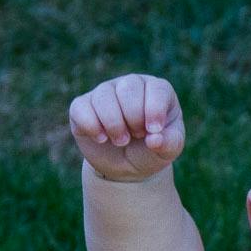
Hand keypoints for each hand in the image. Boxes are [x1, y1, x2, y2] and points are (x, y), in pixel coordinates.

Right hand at [70, 73, 185, 182]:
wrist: (126, 166)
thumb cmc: (151, 151)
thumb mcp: (167, 151)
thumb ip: (169, 144)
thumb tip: (154, 139)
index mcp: (157, 90)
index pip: (156, 89)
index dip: (154, 111)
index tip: (153, 132)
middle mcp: (130, 84)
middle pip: (129, 88)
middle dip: (133, 118)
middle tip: (136, 135)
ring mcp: (105, 92)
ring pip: (104, 96)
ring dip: (113, 124)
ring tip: (121, 141)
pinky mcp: (83, 106)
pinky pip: (81, 108)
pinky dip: (91, 126)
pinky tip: (102, 139)